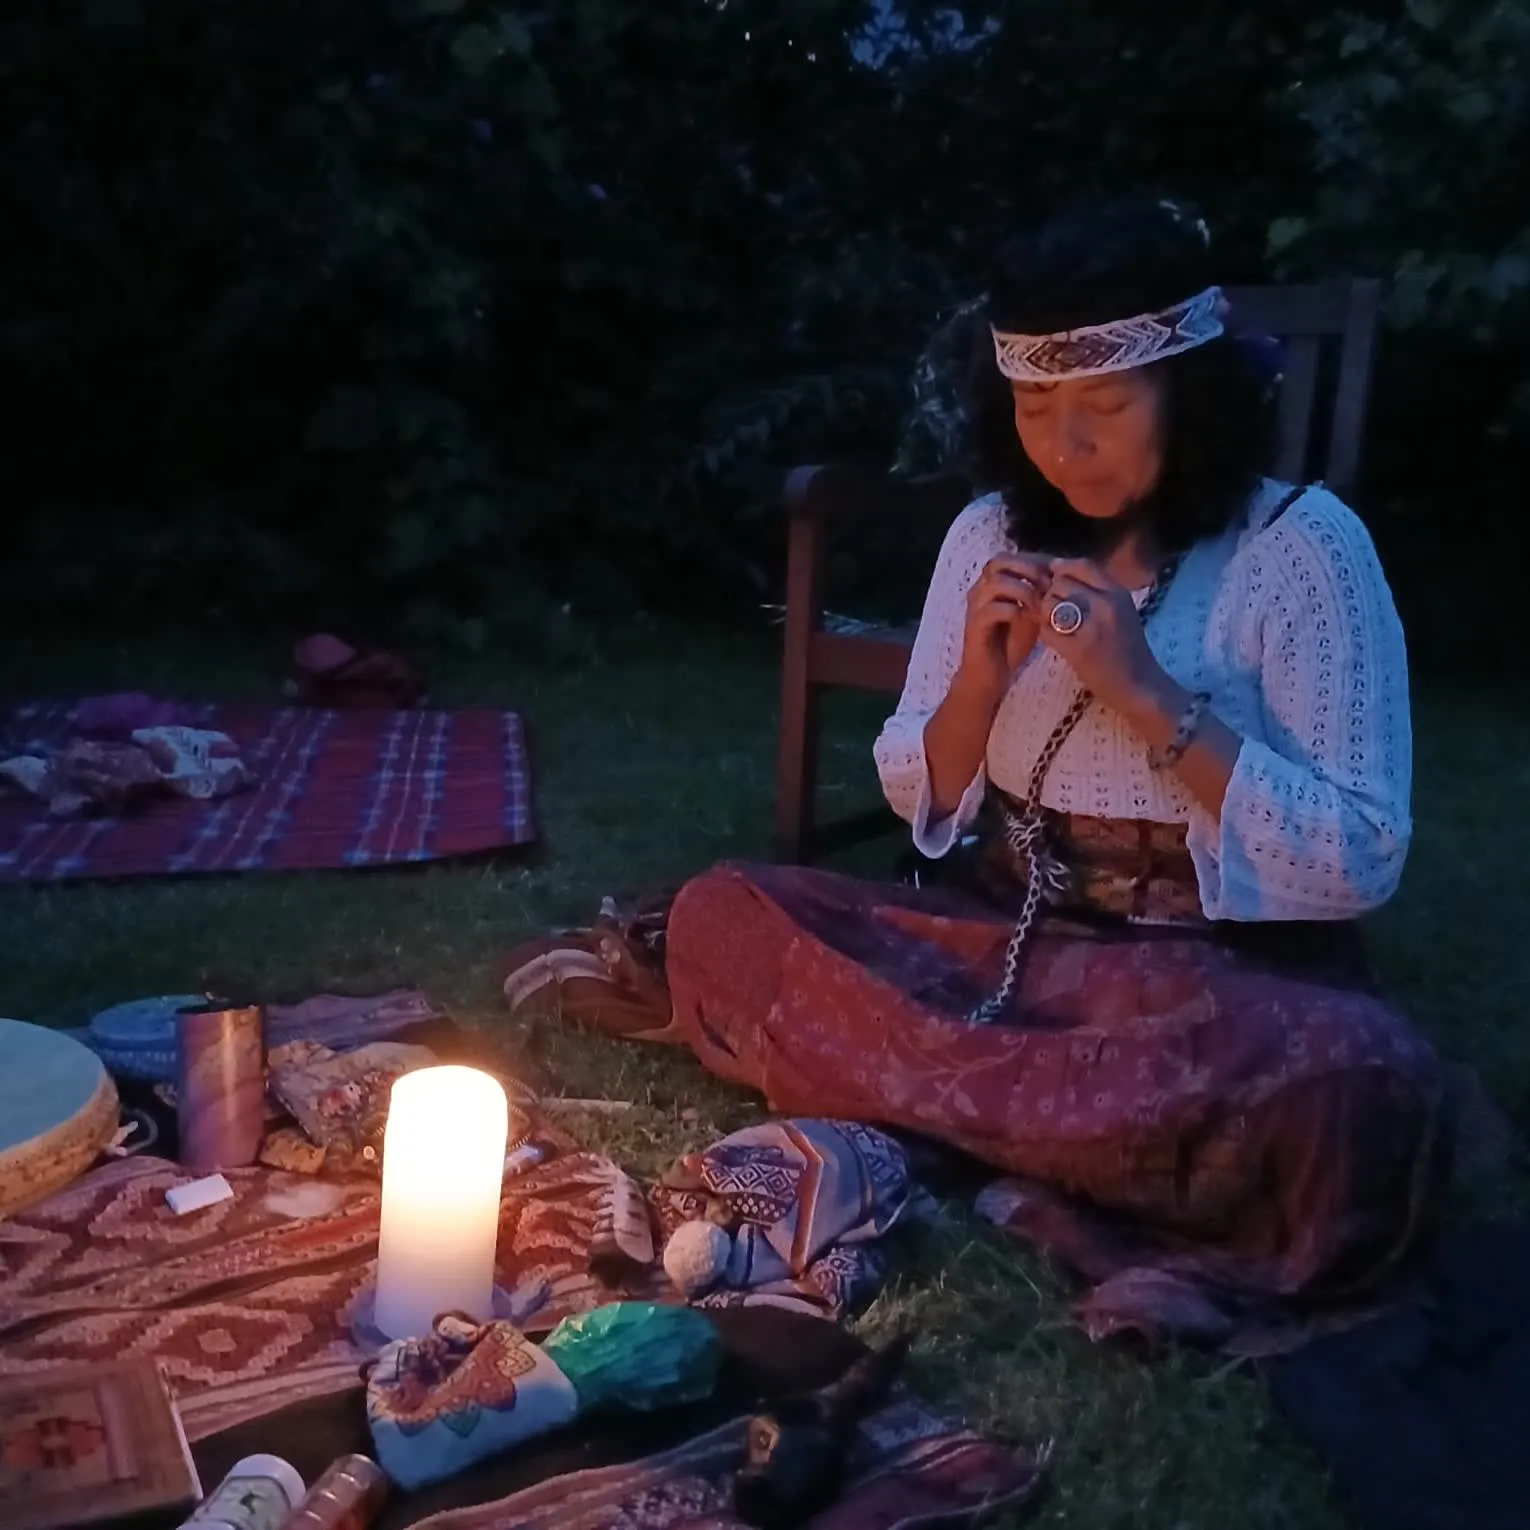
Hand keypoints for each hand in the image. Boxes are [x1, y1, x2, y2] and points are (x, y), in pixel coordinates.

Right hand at [958, 553, 1052, 698]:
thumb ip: (1040, 594)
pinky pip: (994, 608)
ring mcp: (976, 606)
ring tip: (1040, 605)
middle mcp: (980, 589)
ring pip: (997, 582)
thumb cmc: (1011, 643)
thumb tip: (1060, 577)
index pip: (1011, 556)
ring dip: (1024, 590)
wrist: (990, 674)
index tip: (1056, 574)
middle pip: (999, 560)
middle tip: (1048, 585)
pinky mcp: (975, 625)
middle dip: (1028, 569)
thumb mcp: (1032, 613)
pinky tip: (1029, 620)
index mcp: (992, 583)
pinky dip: (1015, 611)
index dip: (1034, 561)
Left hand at [1038, 559, 1168, 714]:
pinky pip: (1046, 631)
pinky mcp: (1078, 650)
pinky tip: (1054, 640)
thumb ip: (1098, 593)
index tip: (1053, 576)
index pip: (1083, 565)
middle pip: (1061, 583)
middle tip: (1053, 609)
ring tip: (1053, 625)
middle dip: (1051, 594)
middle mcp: (1106, 605)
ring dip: (1044, 614)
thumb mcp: (1121, 612)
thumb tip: (1062, 572)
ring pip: (1050, 604)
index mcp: (1118, 593)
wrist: (1140, 685)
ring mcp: (1092, 627)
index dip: (1062, 568)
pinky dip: (1045, 634)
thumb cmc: (1128, 649)